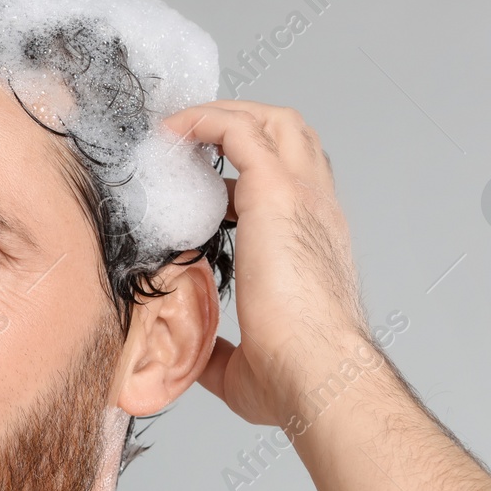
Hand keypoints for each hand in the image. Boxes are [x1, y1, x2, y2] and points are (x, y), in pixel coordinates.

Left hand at [163, 100, 376, 428]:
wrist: (318, 371)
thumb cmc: (295, 378)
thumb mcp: (247, 367)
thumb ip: (221, 354)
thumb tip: (194, 358)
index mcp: (317, 245)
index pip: (293, 186)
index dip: (248, 177)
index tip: (205, 185)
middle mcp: (318, 211)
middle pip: (292, 136)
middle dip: (242, 122)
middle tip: (191, 136)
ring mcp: (303, 196)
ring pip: (273, 120)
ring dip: (225, 113)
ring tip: (179, 127)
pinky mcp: (277, 192)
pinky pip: (238, 130)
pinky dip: (204, 120)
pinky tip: (171, 132)